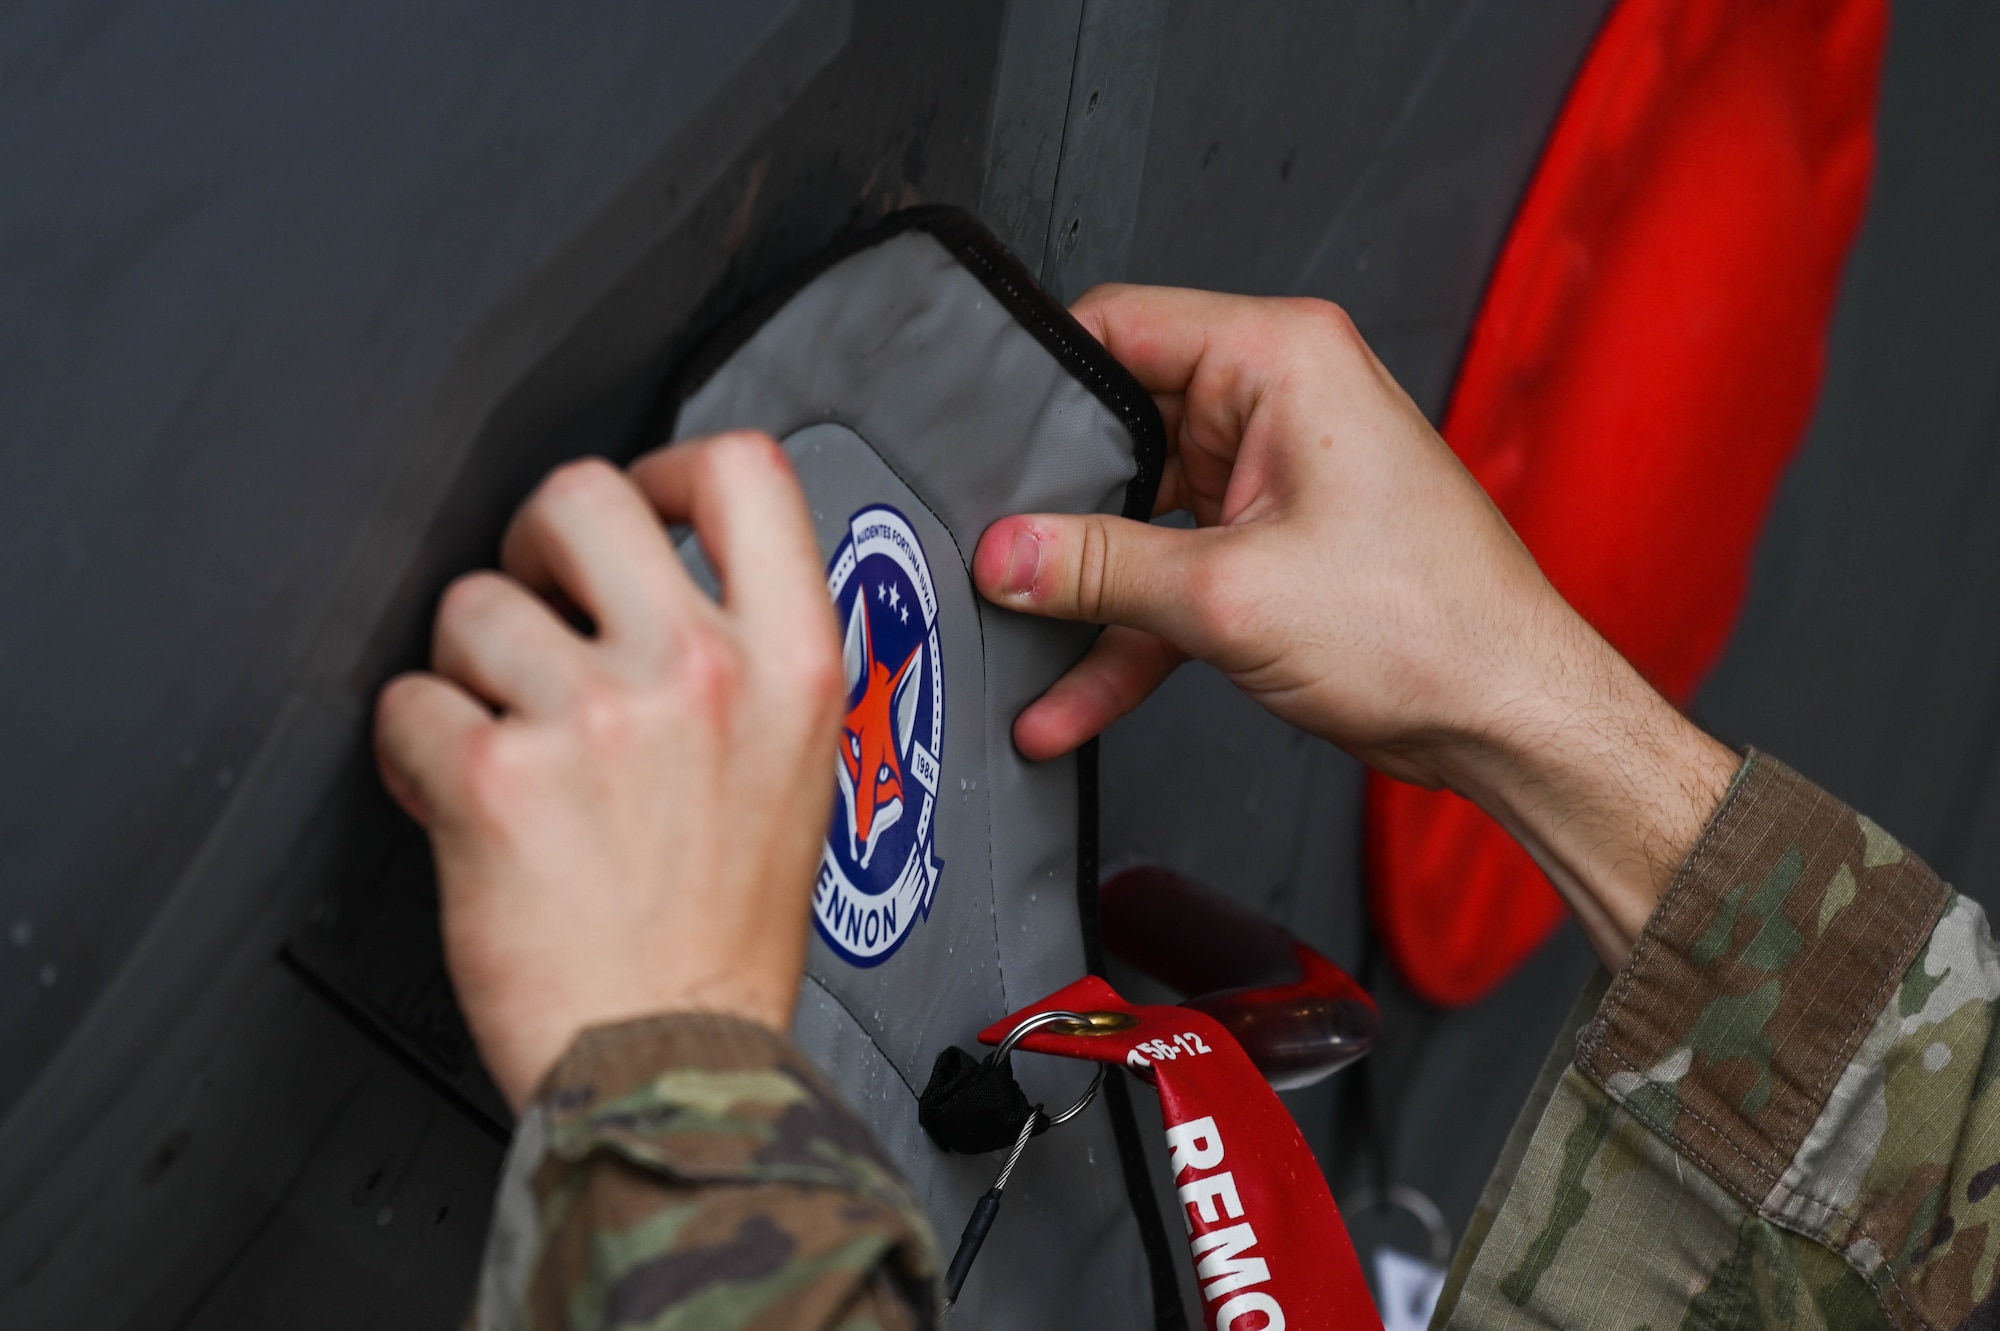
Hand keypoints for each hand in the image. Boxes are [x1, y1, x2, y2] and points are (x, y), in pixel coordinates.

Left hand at [374, 435, 842, 1111]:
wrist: (673, 1059)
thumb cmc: (724, 935)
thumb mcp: (797, 766)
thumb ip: (748, 656)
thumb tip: (665, 576)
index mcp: (792, 663)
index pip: (745, 471)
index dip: (670, 465)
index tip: (642, 501)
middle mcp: (699, 670)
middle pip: (582, 495)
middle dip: (535, 546)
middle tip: (535, 606)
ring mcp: (598, 718)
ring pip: (472, 605)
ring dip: (469, 671)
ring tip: (503, 744)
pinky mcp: (498, 777)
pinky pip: (406, 702)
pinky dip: (413, 750)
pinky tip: (457, 796)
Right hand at [973, 287, 1736, 965]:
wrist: (1506, 716)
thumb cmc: (1432, 627)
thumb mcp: (1230, 595)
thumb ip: (1098, 568)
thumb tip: (1006, 551)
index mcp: (1281, 358)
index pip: (1118, 324)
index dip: (1040, 379)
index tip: (980, 437)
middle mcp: (1280, 400)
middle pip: (1121, 427)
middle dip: (1059, 507)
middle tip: (996, 557)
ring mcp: (1274, 476)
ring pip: (1141, 516)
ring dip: (1091, 592)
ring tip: (1026, 644)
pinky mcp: (1272, 545)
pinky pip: (1174, 573)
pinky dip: (1131, 630)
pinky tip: (1075, 693)